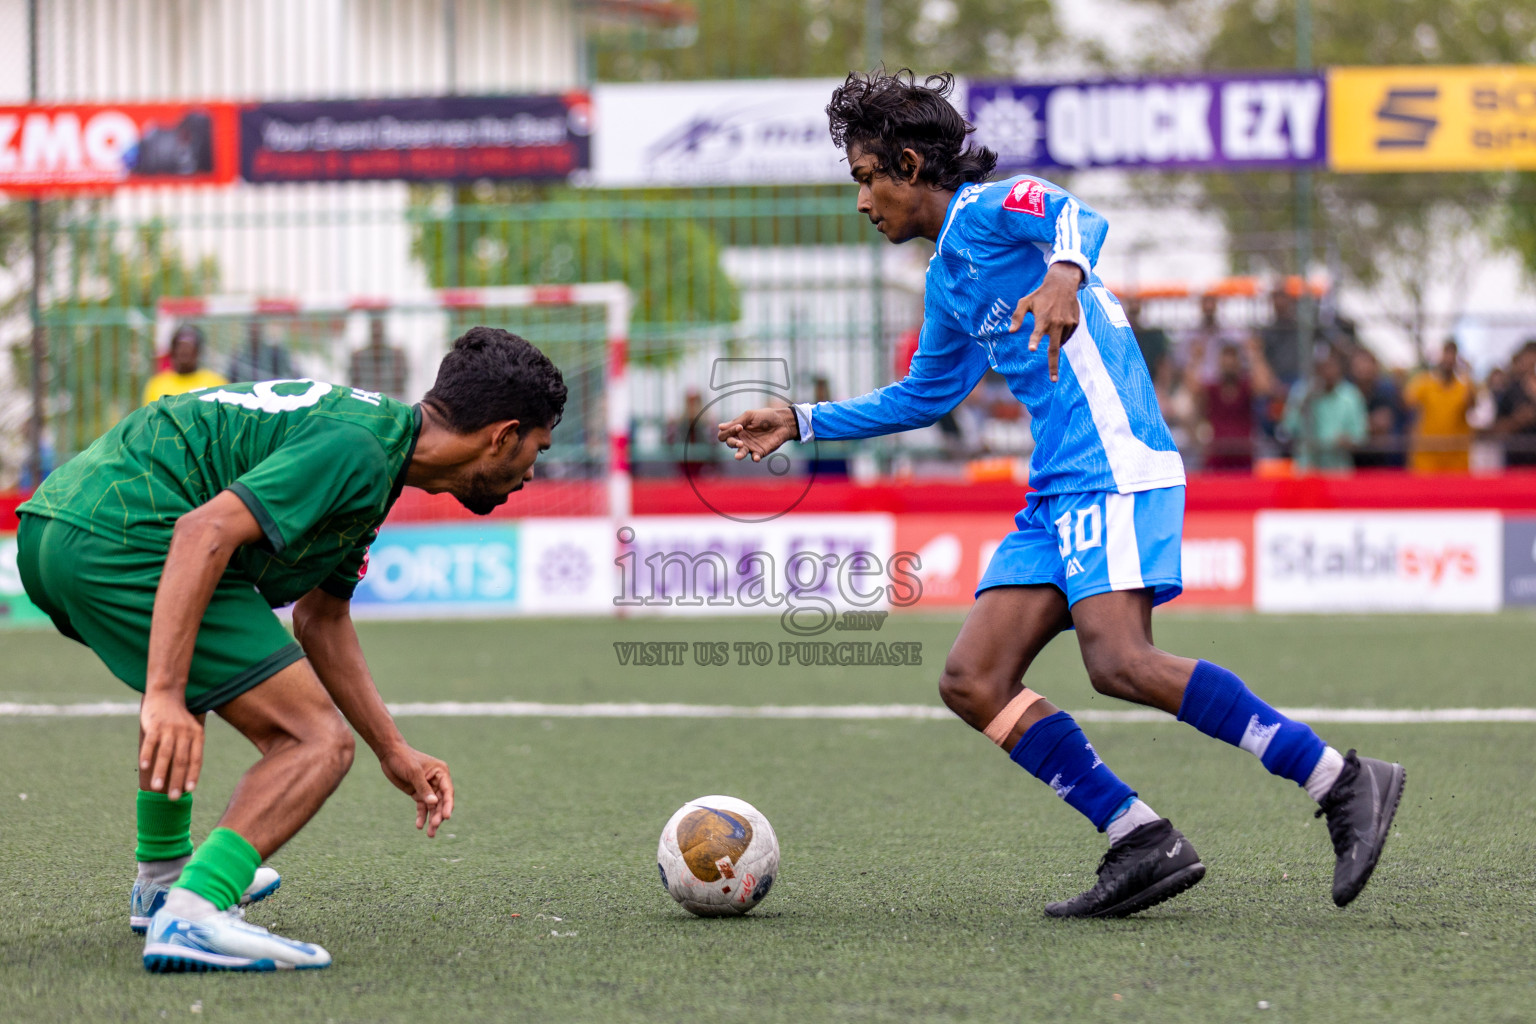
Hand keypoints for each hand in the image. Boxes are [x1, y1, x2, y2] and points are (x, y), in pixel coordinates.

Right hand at [139, 693, 203, 800]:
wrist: (167, 694)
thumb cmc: (179, 719)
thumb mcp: (190, 732)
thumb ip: (189, 750)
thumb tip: (184, 777)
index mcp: (197, 735)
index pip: (196, 759)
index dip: (192, 775)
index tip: (188, 791)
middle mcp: (185, 732)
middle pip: (181, 760)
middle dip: (177, 780)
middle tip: (173, 799)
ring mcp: (169, 728)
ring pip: (166, 754)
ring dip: (161, 772)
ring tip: (156, 788)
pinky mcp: (154, 724)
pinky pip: (151, 742)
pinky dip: (147, 755)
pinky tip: (144, 767)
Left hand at [379, 743, 454, 836]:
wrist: (390, 754)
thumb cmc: (404, 759)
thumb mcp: (414, 773)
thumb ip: (424, 788)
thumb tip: (433, 803)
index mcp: (441, 772)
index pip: (447, 791)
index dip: (448, 805)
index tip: (446, 817)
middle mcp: (437, 781)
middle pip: (441, 802)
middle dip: (438, 815)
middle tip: (434, 827)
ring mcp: (428, 788)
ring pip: (433, 807)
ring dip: (432, 819)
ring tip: (430, 834)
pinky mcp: (418, 793)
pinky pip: (422, 807)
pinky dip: (421, 816)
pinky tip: (419, 826)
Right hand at [717, 407, 798, 461]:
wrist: (783, 422)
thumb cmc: (766, 416)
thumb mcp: (750, 416)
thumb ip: (737, 421)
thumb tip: (720, 427)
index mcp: (737, 429)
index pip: (724, 434)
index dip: (728, 432)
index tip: (739, 427)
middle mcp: (741, 438)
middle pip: (729, 444)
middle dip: (733, 443)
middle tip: (740, 442)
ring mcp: (750, 446)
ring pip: (740, 453)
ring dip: (739, 454)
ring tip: (739, 455)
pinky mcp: (759, 452)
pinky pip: (754, 457)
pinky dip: (754, 458)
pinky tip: (756, 457)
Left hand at [1010, 263, 1082, 382]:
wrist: (1063, 284)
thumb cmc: (1040, 294)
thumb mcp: (1025, 302)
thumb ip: (1016, 316)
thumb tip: (1010, 332)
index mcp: (1043, 319)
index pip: (1037, 333)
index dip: (1034, 340)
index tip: (1031, 349)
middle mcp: (1056, 323)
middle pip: (1054, 349)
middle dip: (1053, 366)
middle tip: (1053, 379)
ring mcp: (1067, 324)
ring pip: (1060, 343)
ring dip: (1054, 342)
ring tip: (1051, 325)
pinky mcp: (1074, 324)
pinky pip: (1067, 336)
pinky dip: (1061, 336)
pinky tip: (1059, 324)